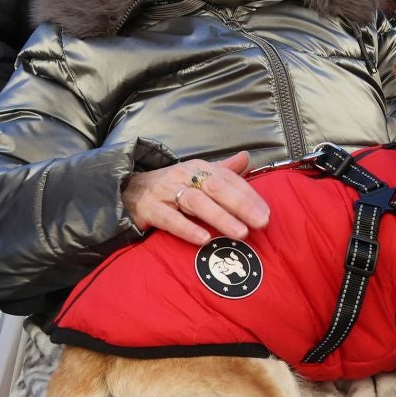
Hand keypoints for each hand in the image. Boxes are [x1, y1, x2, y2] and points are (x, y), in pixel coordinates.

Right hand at [121, 152, 269, 245]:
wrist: (128, 191)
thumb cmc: (171, 186)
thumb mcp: (196, 175)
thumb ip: (223, 170)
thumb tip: (247, 158)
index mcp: (199, 168)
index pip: (229, 179)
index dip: (249, 195)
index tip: (267, 213)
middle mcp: (184, 176)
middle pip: (216, 188)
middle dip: (241, 205)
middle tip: (261, 222)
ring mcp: (166, 192)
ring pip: (196, 202)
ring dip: (220, 217)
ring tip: (240, 233)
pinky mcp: (150, 209)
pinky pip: (170, 219)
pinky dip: (188, 228)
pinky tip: (204, 239)